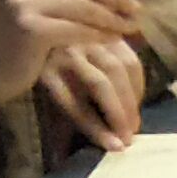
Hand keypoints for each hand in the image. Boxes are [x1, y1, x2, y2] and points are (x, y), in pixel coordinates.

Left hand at [40, 35, 148, 152]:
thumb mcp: (52, 102)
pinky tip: (137, 99)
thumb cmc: (47, 80)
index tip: (117, 146)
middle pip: (99, 84)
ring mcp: (86, 37)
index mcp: (47, 71)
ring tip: (135, 121)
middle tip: (131, 136)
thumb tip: (113, 146)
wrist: (38, 41)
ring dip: (131, 99)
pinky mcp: (104, 31)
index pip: (74, 104)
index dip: (96, 127)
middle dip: (119, 113)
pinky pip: (128, 57)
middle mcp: (65, 51)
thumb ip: (74, 124)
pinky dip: (138, 81)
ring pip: (118, 68)